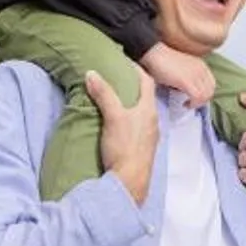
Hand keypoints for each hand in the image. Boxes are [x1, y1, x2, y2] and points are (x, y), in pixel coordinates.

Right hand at [87, 71, 158, 207]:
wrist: (128, 183)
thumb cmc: (124, 148)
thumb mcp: (112, 117)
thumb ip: (104, 94)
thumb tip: (91, 73)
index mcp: (149, 111)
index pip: (147, 82)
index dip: (137, 69)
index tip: (126, 61)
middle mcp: (153, 122)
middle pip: (145, 98)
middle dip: (132, 88)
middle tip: (117, 80)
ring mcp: (149, 138)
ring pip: (141, 115)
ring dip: (131, 106)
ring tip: (115, 101)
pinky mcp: (142, 151)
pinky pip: (137, 129)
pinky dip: (129, 121)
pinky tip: (118, 126)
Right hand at [137, 42, 215, 107]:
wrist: (153, 53)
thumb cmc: (161, 61)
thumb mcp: (181, 69)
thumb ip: (188, 77)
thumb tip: (188, 91)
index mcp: (201, 65)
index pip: (211, 84)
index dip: (205, 94)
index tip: (195, 99)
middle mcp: (201, 69)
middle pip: (211, 90)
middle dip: (202, 100)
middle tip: (191, 103)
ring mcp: (195, 74)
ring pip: (206, 95)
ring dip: (197, 104)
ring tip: (187, 104)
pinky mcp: (187, 81)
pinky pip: (198, 97)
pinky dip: (193, 104)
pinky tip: (184, 104)